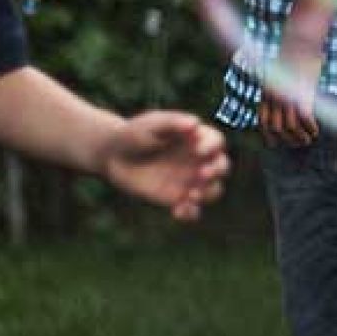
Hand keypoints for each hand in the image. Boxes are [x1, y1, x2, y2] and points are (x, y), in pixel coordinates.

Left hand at [101, 112, 229, 221]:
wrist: (114, 156)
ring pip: (213, 191)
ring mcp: (190, 181)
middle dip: (216, 171)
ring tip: (191, 195)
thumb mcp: (151, 124)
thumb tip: (195, 124)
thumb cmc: (134, 134)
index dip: (212, 147)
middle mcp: (199, 161)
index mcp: (197, 139)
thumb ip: (172, 122)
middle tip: (202, 174)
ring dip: (208, 194)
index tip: (198, 150)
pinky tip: (177, 211)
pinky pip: (193, 210)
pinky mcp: (177, 199)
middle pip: (222, 167)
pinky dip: (191, 214)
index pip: (216, 142)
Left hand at [260, 0, 333, 147]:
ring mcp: (288, 96)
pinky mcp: (302, 94)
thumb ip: (278, 87)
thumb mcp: (279, 73)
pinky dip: (310, 127)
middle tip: (299, 143)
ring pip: (290, 126)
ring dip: (300, 137)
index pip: (263, 122)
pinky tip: (315, 130)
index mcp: (266, 92)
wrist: (299, 41)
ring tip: (309, 139)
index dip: (269, 135)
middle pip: (277, 128)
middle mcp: (274, 97)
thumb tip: (279, 94)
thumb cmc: (292, 54)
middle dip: (287, 139)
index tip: (275, 143)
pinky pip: (305, 118)